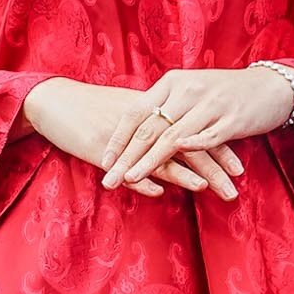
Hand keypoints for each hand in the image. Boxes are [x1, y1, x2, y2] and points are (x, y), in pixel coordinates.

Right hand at [21, 77, 245, 200]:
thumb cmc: (91, 111)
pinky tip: (161, 192)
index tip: (239, 168)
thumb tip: (177, 152)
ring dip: (189, 175)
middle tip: (235, 189)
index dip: (218, 148)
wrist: (54, 101)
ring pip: (163, 156)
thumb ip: (155, 132)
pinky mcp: (103, 147)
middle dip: (214, 167)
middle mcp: (146, 121)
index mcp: (155, 112)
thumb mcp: (129, 119)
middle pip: (187, 144)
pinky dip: (144, 178)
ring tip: (212, 190)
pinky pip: (127, 165)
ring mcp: (125, 135)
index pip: (194, 129)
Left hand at [99, 65, 293, 189]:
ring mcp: (210, 105)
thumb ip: (165, 106)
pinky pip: (207, 139)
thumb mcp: (190, 91)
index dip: (119, 138)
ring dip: (149, 161)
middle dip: (126, 157)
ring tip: (131, 179)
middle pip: (150, 128)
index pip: (137, 111)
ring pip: (173, 137)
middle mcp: (188, 91)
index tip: (103, 161)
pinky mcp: (232, 120)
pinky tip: (175, 170)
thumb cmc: (225, 93)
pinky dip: (187, 154)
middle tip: (109, 179)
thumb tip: (137, 128)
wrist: (270, 86)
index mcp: (173, 83)